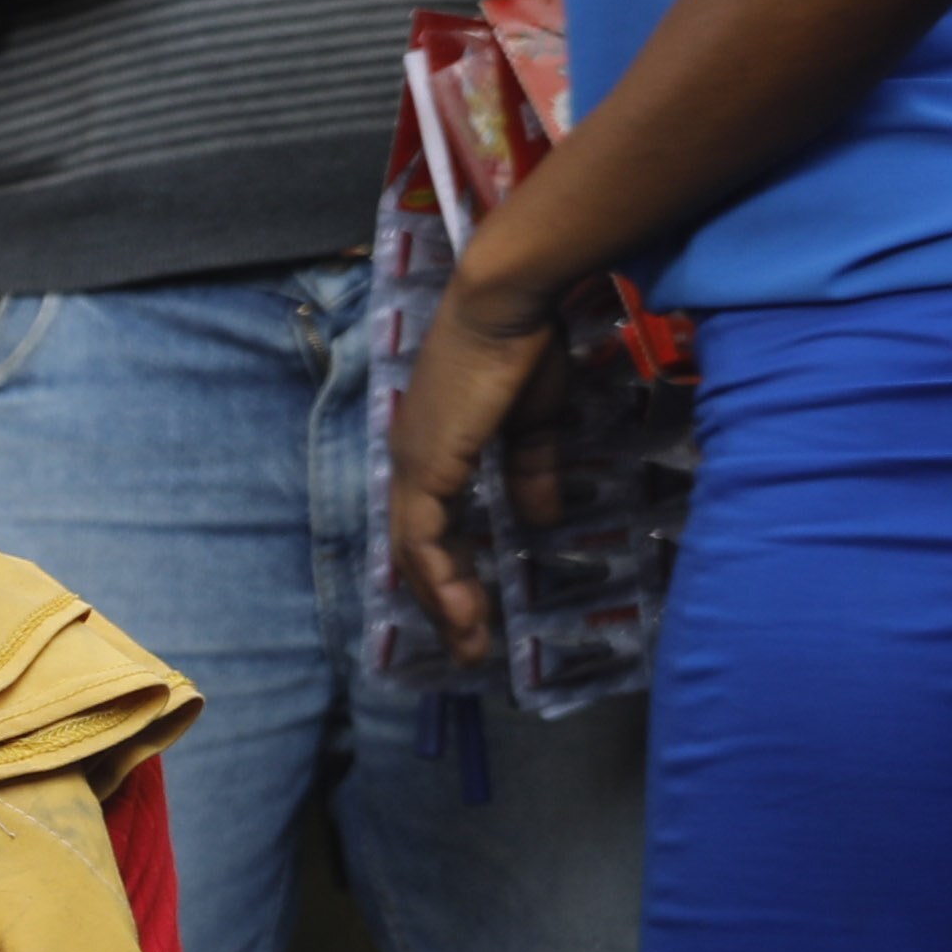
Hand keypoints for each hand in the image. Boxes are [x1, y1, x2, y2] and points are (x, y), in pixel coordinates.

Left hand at [384, 277, 567, 654]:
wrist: (507, 304)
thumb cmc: (522, 348)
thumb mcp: (532, 422)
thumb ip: (529, 470)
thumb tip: (539, 518)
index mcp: (433, 449)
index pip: (431, 524)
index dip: (450, 569)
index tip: (474, 608)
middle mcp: (412, 461)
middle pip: (416, 550)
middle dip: (444, 602)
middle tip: (470, 646)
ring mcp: (413, 465)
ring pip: (415, 555)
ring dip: (444, 605)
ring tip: (470, 647)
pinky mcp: (426, 467)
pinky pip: (424, 539)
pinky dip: (441, 581)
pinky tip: (464, 613)